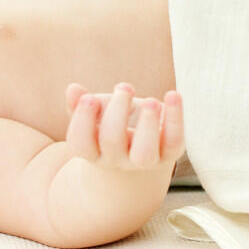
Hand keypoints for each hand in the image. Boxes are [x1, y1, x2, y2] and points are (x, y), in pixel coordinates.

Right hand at [64, 82, 185, 171]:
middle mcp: (115, 159)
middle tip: (124, 87)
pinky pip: (174, 141)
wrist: (139, 147)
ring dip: (147, 125)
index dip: (82, 121)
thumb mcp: (94, 113)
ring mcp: (143, 160)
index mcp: (92, 150)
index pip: (80, 142)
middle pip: (111, 142)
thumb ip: (80, 104)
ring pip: (144, 153)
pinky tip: (173, 95)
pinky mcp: (169, 153)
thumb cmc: (111, 124)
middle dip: (117, 112)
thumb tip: (73, 89)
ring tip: (150, 101)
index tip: (89, 97)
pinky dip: (175, 118)